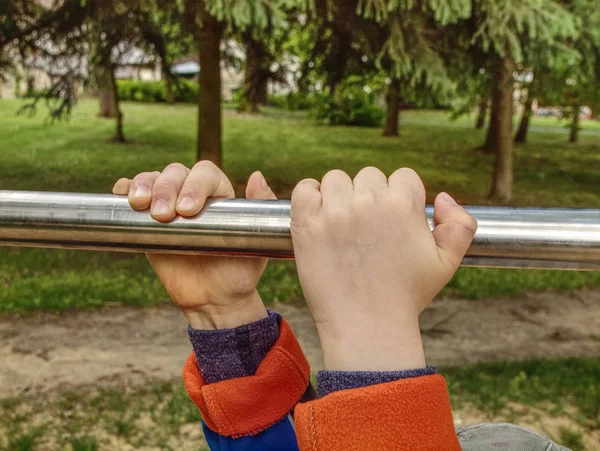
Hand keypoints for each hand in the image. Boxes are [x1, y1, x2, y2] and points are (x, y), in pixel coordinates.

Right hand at [112, 161, 276, 329]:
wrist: (214, 300)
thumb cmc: (238, 272)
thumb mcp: (257, 244)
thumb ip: (260, 210)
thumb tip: (256, 176)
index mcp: (220, 195)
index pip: (205, 174)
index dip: (194, 185)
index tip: (188, 210)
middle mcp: (193, 194)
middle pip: (175, 173)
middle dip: (166, 189)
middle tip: (163, 216)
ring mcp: (168, 204)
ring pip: (152, 179)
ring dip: (144, 186)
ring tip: (141, 206)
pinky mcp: (147, 220)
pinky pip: (132, 194)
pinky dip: (125, 189)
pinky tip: (121, 194)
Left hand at [290, 167, 476, 370]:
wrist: (367, 326)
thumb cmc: (406, 296)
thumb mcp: (447, 262)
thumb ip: (460, 224)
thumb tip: (442, 197)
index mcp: (403, 204)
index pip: (402, 177)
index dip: (400, 198)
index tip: (392, 223)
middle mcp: (368, 202)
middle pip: (368, 177)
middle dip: (370, 198)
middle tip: (367, 230)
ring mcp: (334, 212)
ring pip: (336, 180)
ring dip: (340, 196)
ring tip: (343, 225)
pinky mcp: (307, 224)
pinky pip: (304, 189)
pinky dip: (309, 196)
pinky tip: (319, 215)